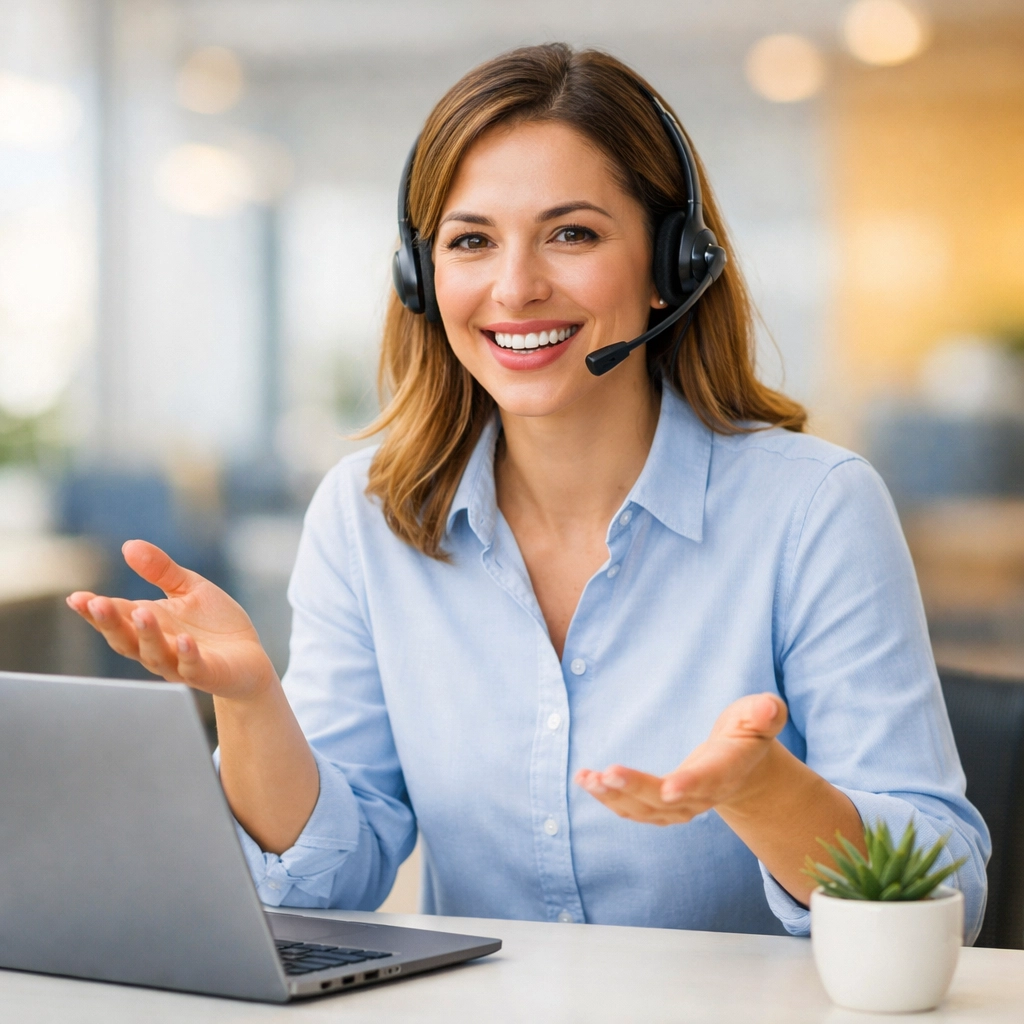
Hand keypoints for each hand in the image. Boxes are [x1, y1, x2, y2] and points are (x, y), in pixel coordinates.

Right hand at [67, 540, 276, 701]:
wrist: (249, 658)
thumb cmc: (214, 624)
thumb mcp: (189, 588)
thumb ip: (161, 570)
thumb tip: (129, 545)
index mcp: (150, 624)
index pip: (116, 617)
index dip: (95, 610)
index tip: (77, 597)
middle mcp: (158, 647)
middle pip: (126, 640)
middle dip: (110, 623)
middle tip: (97, 604)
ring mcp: (180, 663)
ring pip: (155, 654)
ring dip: (147, 635)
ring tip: (141, 612)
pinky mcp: (207, 673)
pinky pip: (192, 667)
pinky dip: (186, 655)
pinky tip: (184, 641)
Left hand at [574, 693, 787, 824]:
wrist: (746, 768)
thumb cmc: (749, 731)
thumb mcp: (761, 714)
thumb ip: (764, 713)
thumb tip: (768, 710)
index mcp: (729, 767)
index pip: (711, 778)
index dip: (691, 784)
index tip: (668, 789)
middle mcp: (705, 794)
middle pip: (670, 800)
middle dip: (638, 789)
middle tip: (608, 773)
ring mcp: (684, 805)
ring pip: (647, 810)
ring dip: (616, 798)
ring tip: (588, 779)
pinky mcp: (665, 807)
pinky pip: (636, 810)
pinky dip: (611, 799)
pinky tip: (587, 781)